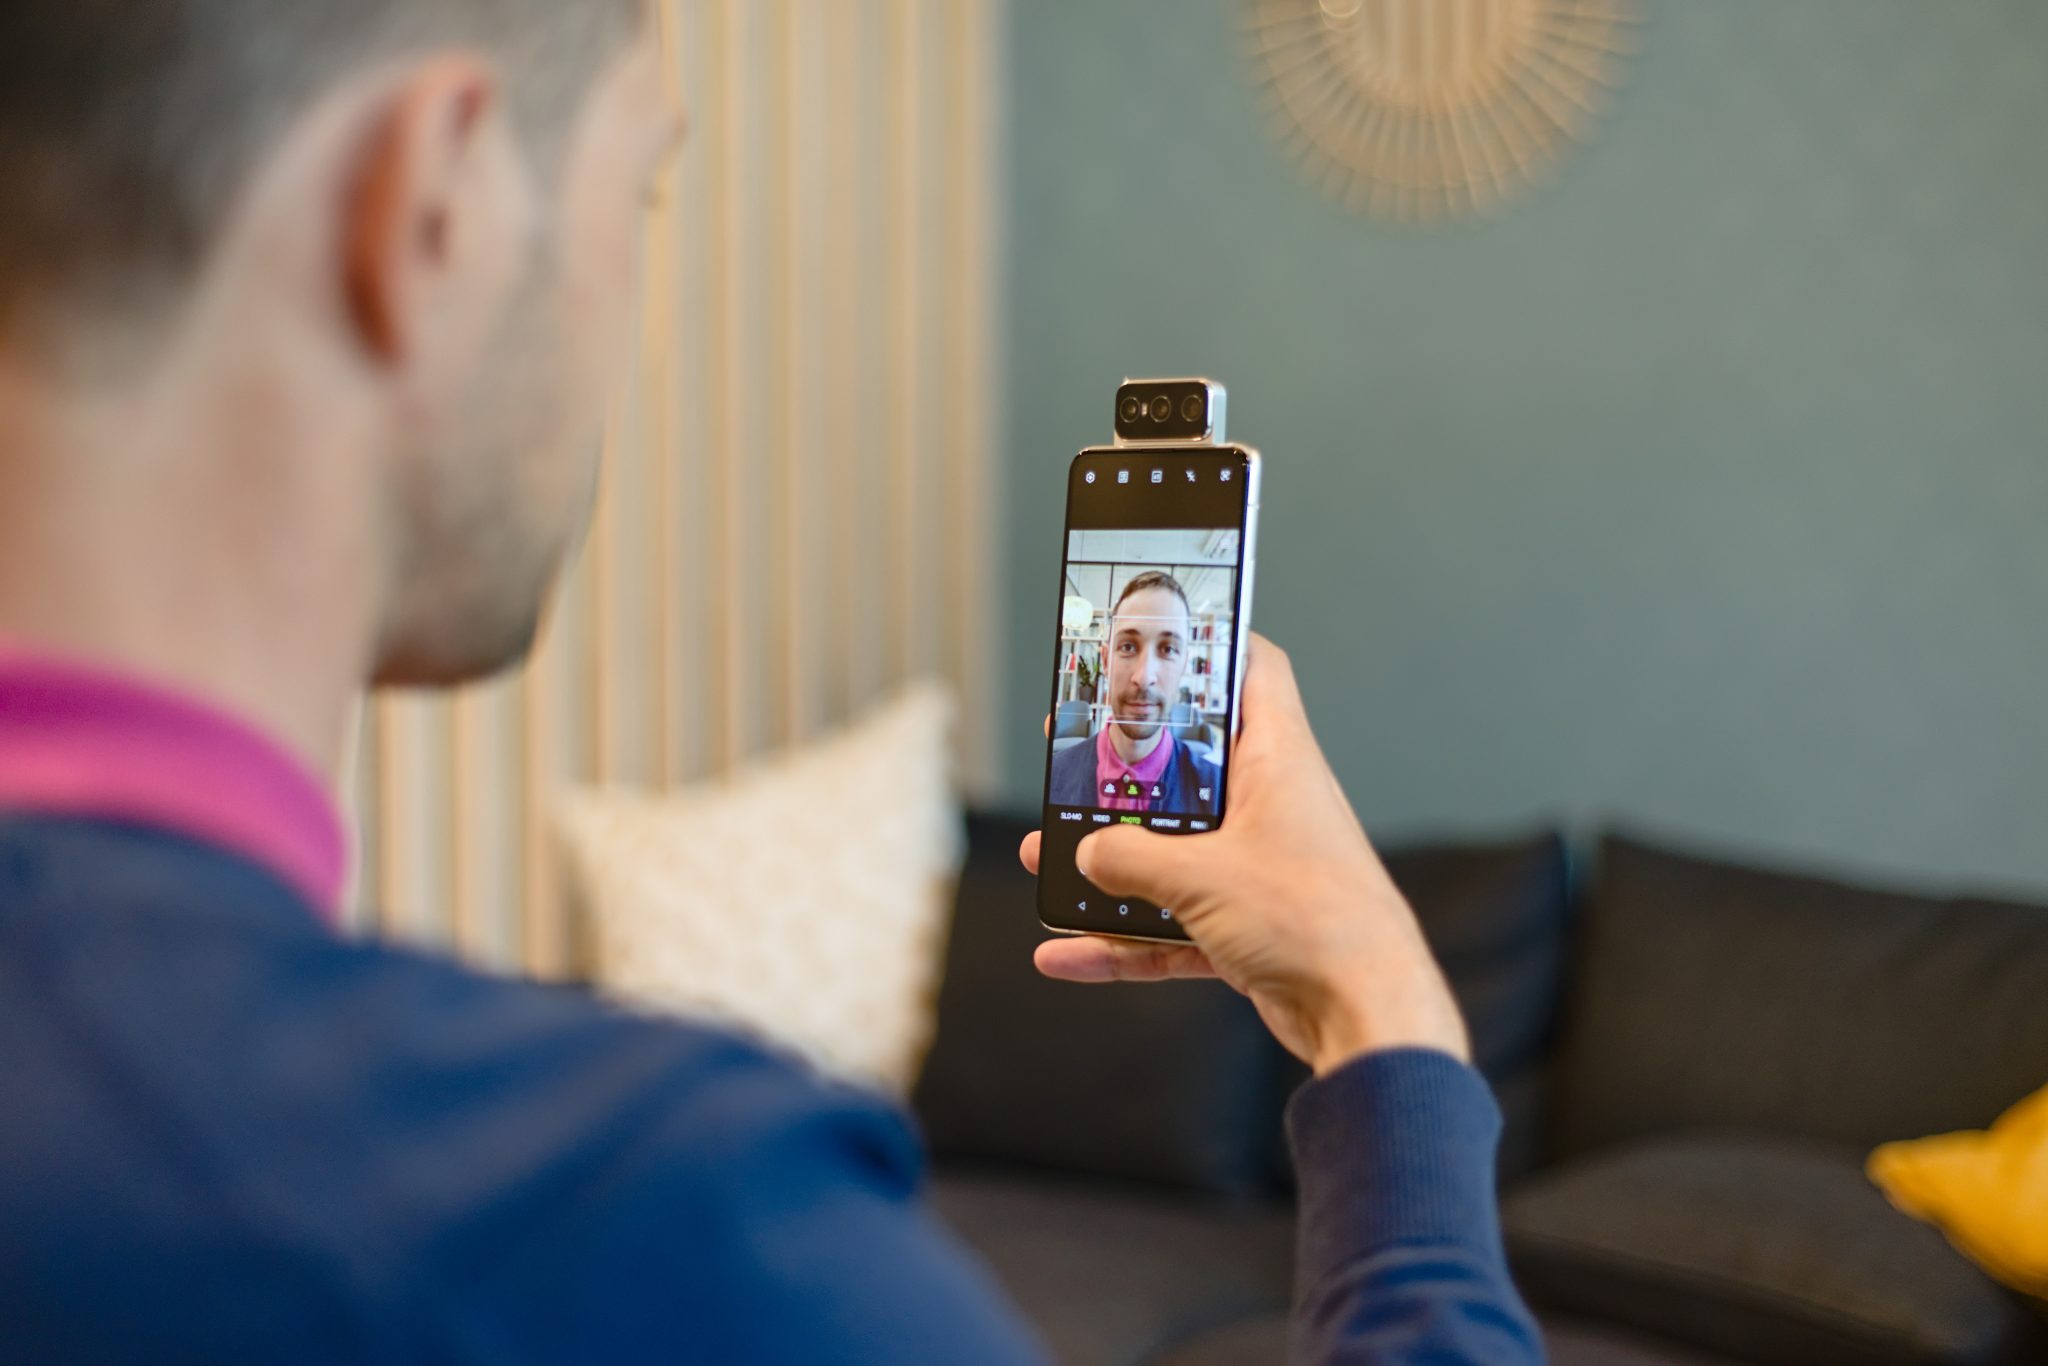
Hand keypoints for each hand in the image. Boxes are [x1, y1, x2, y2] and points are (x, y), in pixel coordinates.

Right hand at [1020, 636, 1469, 1076]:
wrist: (1367, 1016)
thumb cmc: (1312, 922)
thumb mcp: (1201, 877)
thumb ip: (1132, 858)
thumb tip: (1088, 853)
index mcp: (1278, 761)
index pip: (1255, 671)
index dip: (1212, 645)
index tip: (1159, 642)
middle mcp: (1273, 807)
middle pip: (1191, 767)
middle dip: (1126, 771)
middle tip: (1074, 759)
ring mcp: (1262, 870)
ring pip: (1175, 851)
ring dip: (1111, 862)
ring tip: (1047, 857)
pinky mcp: (1252, 929)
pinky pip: (1173, 925)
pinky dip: (1124, 941)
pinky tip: (1067, 953)